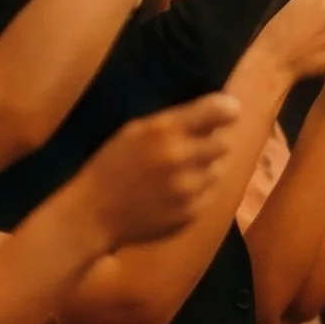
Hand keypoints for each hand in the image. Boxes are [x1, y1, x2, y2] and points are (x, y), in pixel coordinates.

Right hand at [80, 95, 241, 246]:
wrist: (93, 213)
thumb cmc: (112, 166)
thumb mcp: (135, 132)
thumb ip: (176, 122)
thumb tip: (220, 111)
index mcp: (164, 131)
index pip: (216, 111)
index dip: (227, 110)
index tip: (230, 111)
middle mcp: (181, 157)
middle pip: (223, 144)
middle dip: (210, 144)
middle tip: (189, 149)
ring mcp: (188, 188)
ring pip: (218, 170)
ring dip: (204, 168)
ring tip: (177, 173)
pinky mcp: (192, 212)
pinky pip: (210, 193)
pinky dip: (198, 191)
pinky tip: (173, 192)